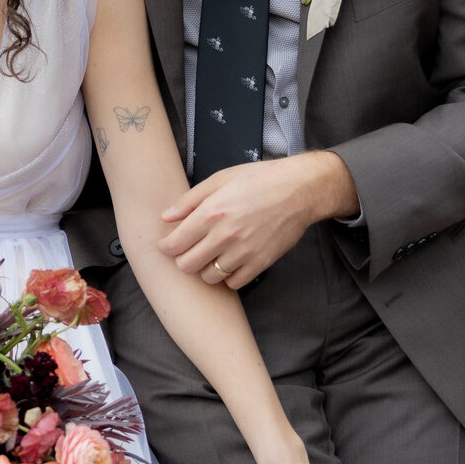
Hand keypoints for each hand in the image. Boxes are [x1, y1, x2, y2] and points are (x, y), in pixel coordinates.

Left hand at [160, 152, 359, 289]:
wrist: (299, 190)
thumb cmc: (259, 180)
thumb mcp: (220, 180)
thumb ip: (189, 200)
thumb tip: (166, 217)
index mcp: (211, 213)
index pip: (174, 244)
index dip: (166, 247)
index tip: (168, 245)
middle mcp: (224, 236)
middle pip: (187, 266)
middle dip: (183, 259)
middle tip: (190, 250)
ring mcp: (243, 252)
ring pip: (209, 277)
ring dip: (206, 269)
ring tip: (212, 255)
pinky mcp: (260, 263)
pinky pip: (234, 283)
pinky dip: (228, 276)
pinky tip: (230, 261)